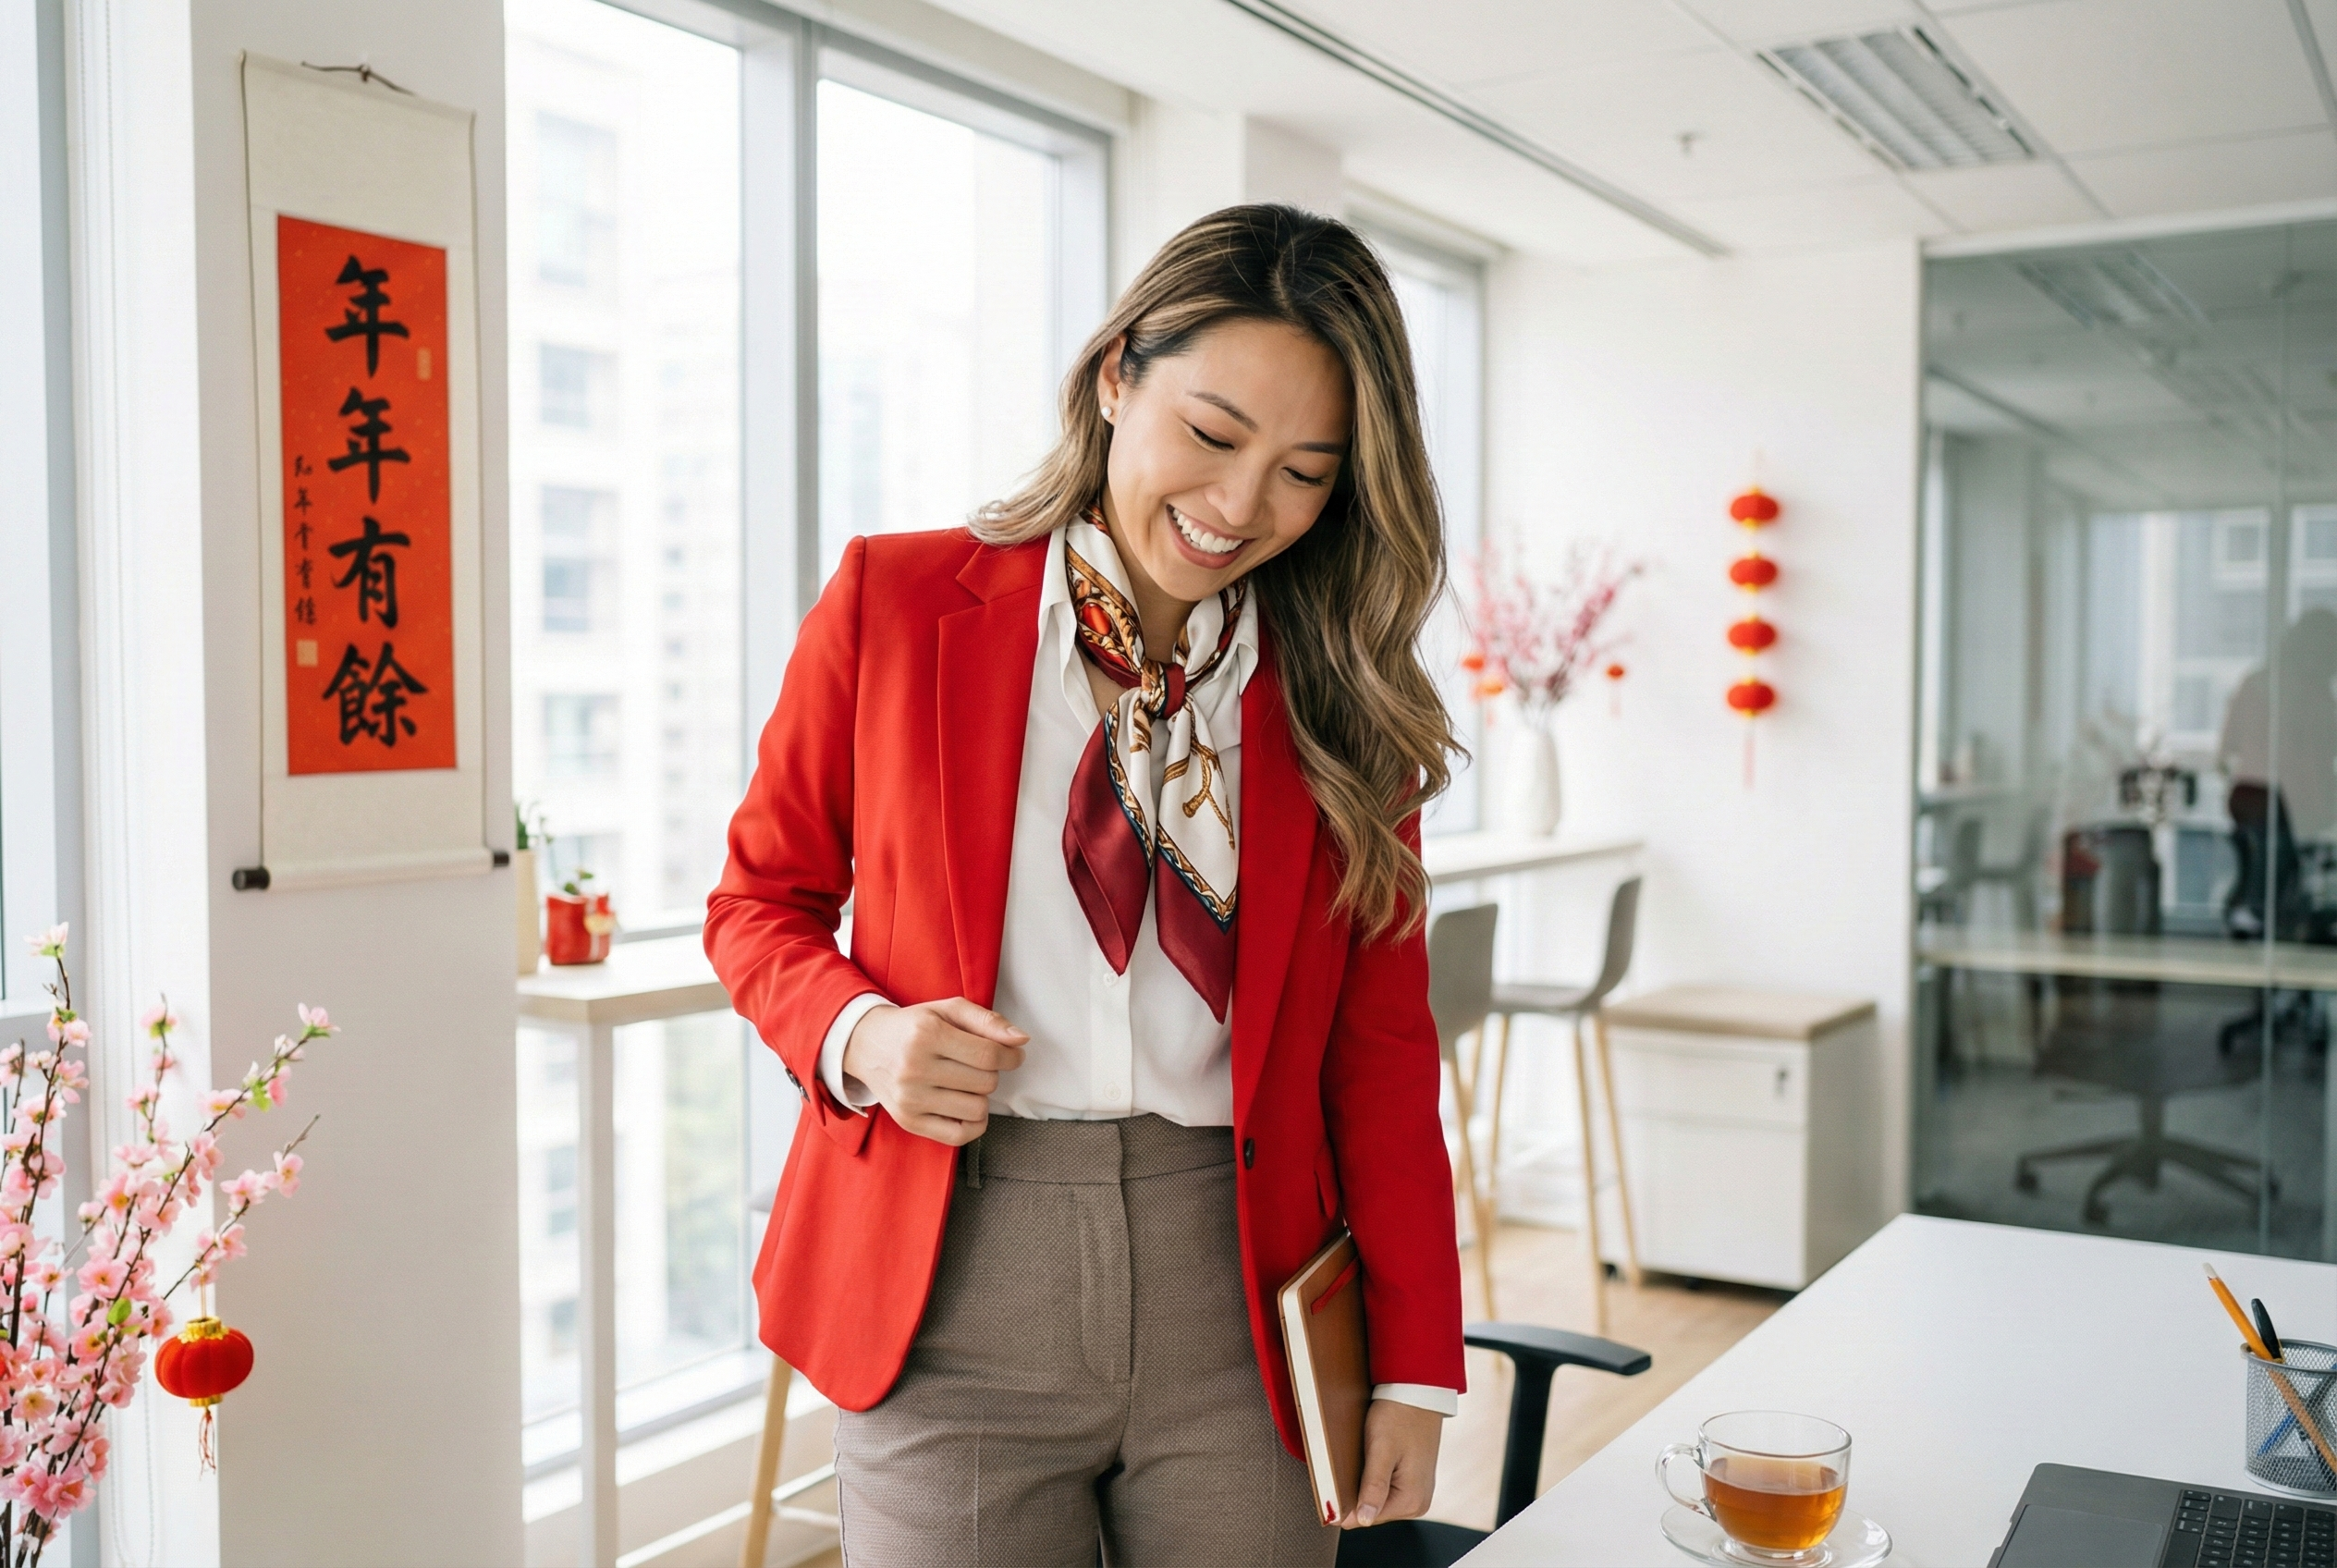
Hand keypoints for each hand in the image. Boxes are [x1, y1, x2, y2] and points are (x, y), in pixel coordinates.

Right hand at [841, 998, 1026, 1145]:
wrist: (866, 1045)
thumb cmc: (914, 1026)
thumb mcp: (948, 1009)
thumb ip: (987, 1020)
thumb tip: (1021, 1040)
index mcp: (926, 1034)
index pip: (988, 1055)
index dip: (1011, 1056)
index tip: (1013, 1055)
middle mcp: (915, 1068)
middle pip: (985, 1082)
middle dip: (992, 1072)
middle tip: (978, 1065)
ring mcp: (909, 1098)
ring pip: (977, 1110)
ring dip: (981, 1096)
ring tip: (967, 1083)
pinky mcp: (908, 1121)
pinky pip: (959, 1135)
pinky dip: (973, 1124)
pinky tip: (966, 1106)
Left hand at [1342, 1398, 1441, 1528]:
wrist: (1418, 1393)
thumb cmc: (1400, 1416)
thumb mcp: (1381, 1450)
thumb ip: (1373, 1487)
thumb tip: (1363, 1519)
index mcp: (1411, 1500)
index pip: (1366, 1518)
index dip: (1344, 1506)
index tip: (1327, 1492)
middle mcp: (1418, 1503)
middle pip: (1371, 1511)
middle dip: (1355, 1494)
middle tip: (1342, 1468)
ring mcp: (1417, 1493)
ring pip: (1376, 1501)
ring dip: (1363, 1486)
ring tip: (1358, 1462)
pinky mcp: (1413, 1482)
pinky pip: (1385, 1490)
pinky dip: (1373, 1480)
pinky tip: (1368, 1462)